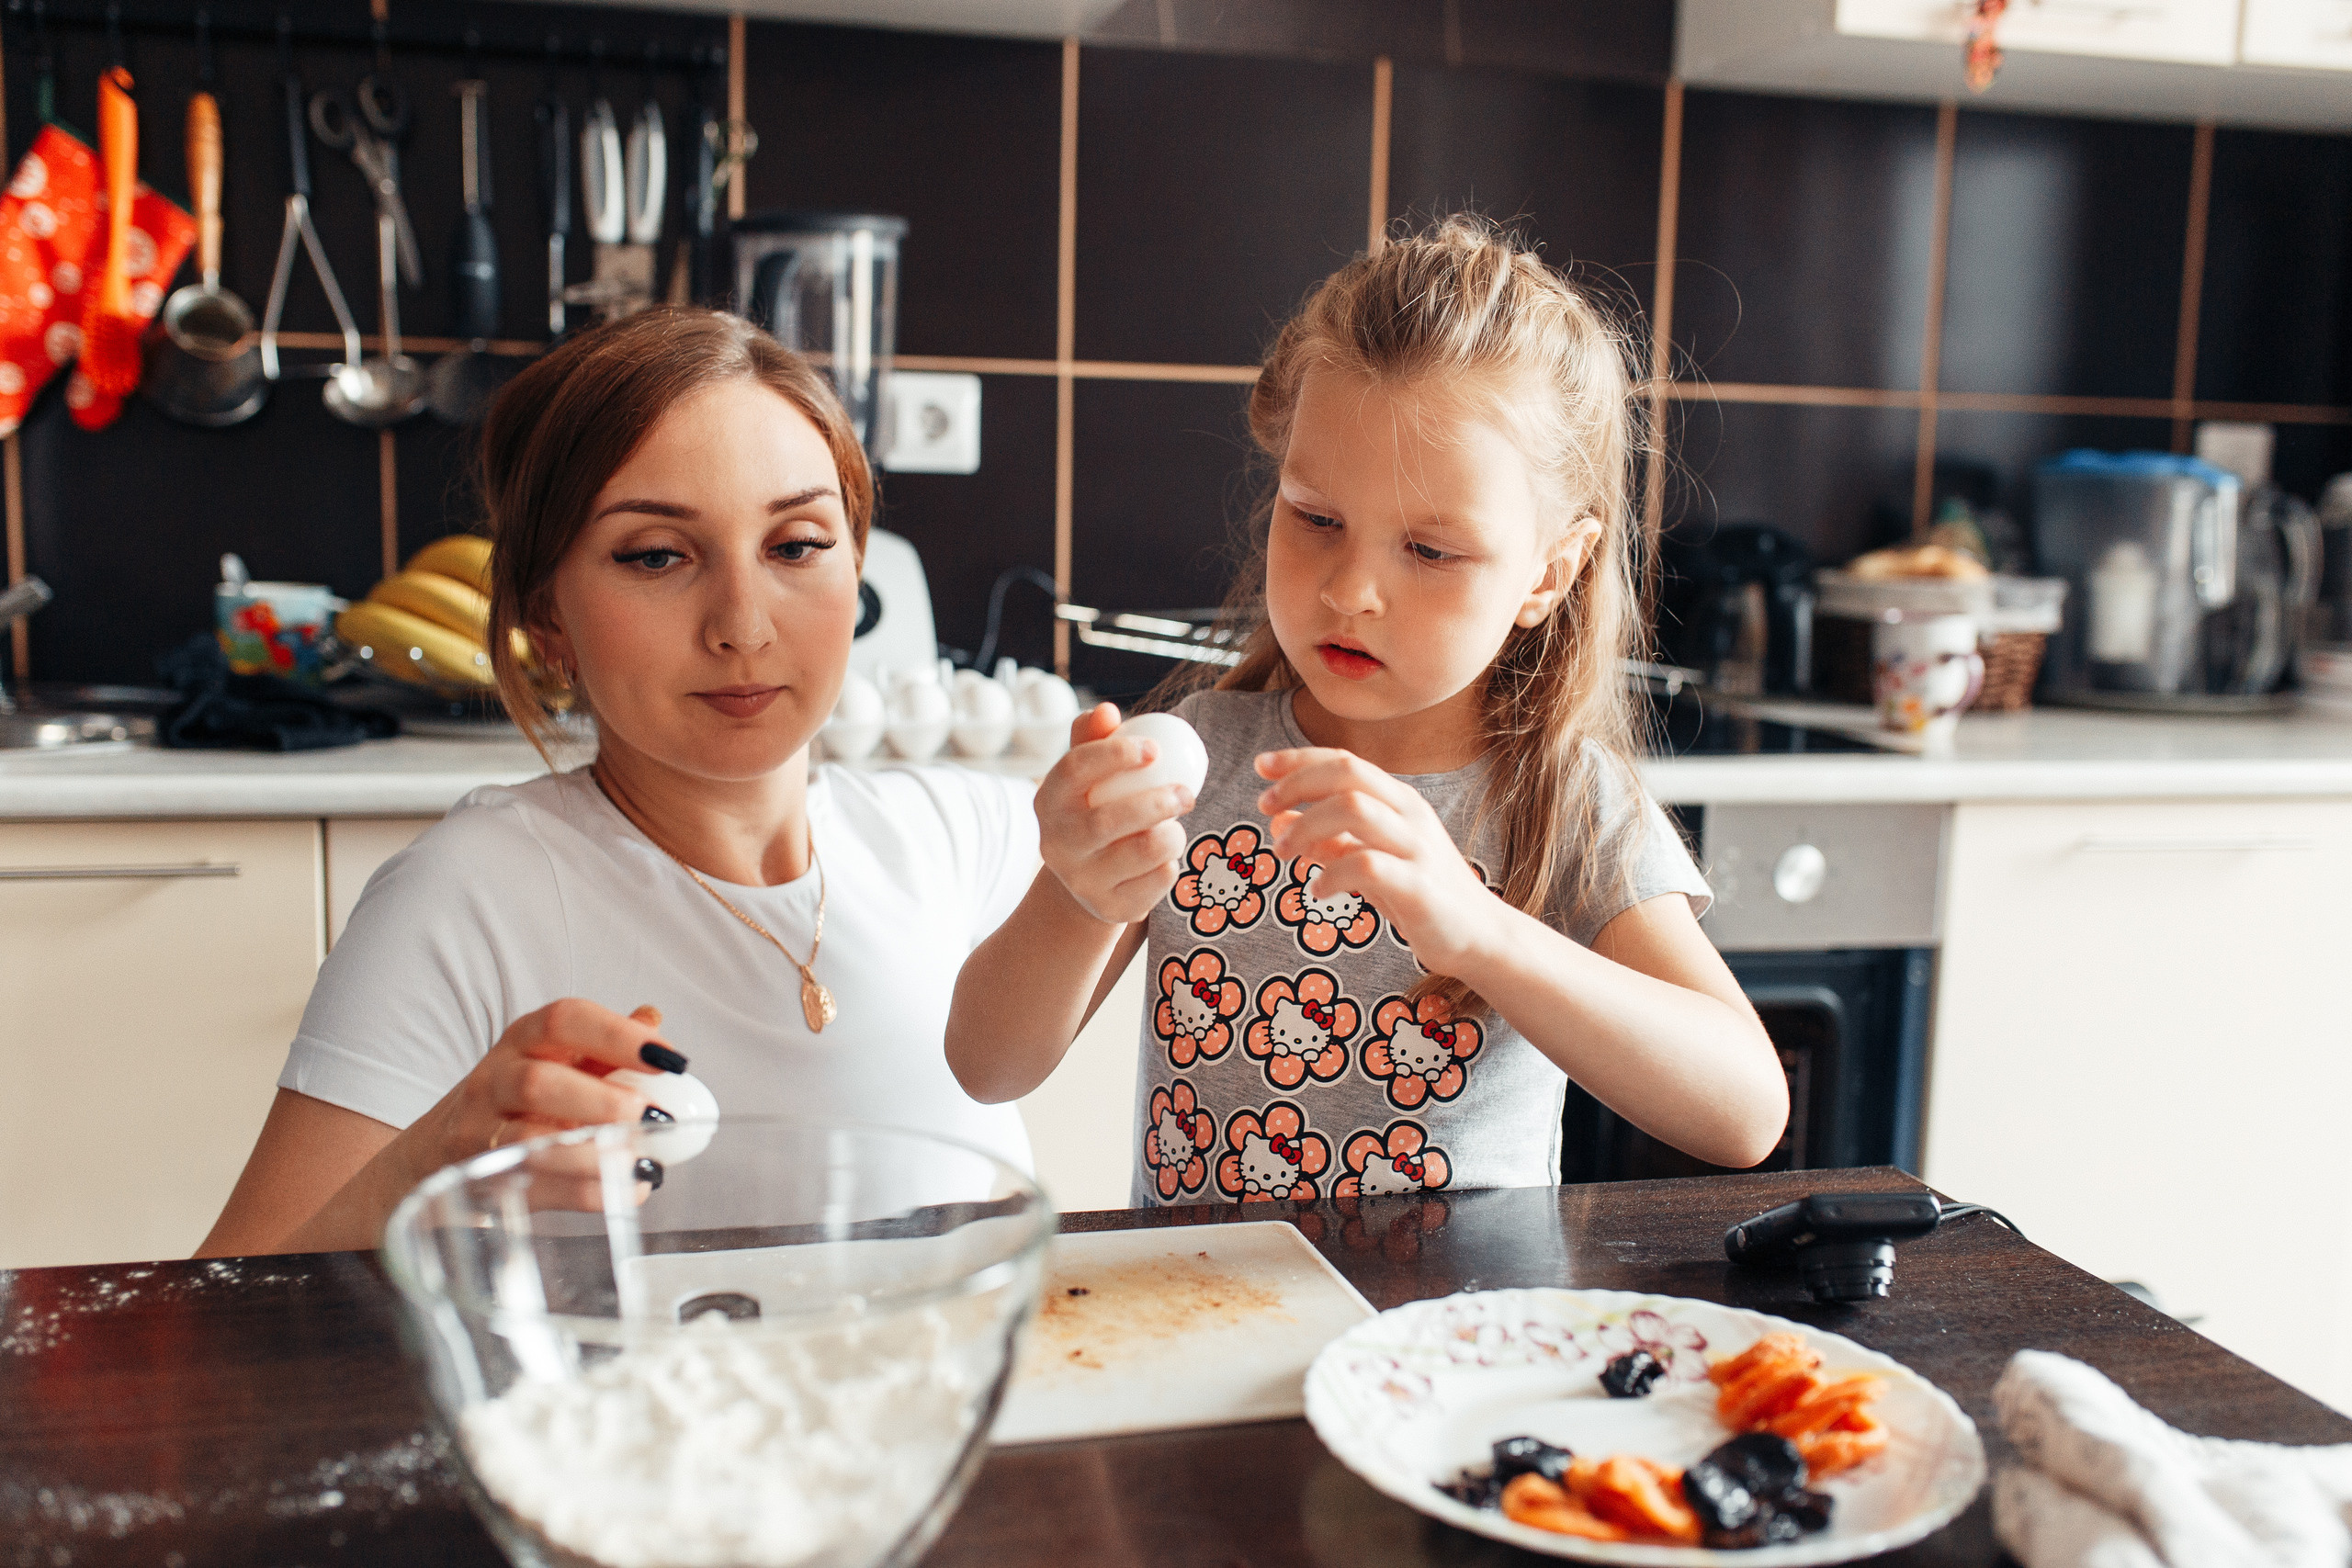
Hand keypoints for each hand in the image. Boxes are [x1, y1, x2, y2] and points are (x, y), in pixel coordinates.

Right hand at [402, 999, 682, 1182]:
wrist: (431, 1155)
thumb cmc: (513, 1101)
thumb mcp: (553, 1061)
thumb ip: (603, 1046)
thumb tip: (653, 1018)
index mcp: (523, 1040)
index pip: (565, 1020)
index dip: (619, 1036)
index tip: (670, 1060)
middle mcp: (494, 1080)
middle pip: (538, 1083)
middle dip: (601, 1101)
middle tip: (651, 1116)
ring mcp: (479, 1133)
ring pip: (528, 1141)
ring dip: (593, 1152)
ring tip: (641, 1161)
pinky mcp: (481, 1181)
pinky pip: (535, 1186)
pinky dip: (587, 1192)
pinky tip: (626, 1190)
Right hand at [1036, 703, 1195, 924]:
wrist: (1091, 882)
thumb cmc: (1096, 810)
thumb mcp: (1089, 777)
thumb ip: (1094, 739)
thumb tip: (1106, 710)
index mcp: (1048, 802)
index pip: (1074, 770)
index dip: (1114, 754)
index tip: (1154, 748)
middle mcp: (1056, 845)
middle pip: (1108, 820)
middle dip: (1157, 801)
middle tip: (1187, 792)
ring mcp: (1082, 881)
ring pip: (1142, 852)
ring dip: (1173, 834)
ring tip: (1176, 826)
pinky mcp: (1113, 908)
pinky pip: (1159, 881)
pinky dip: (1173, 863)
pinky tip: (1167, 857)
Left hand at [1256, 747, 1508, 976]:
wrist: (1480, 936)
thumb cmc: (1421, 894)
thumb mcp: (1370, 860)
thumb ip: (1330, 840)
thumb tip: (1279, 822)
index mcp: (1398, 801)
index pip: (1345, 761)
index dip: (1299, 759)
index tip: (1261, 766)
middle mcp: (1410, 815)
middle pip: (1348, 773)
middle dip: (1298, 782)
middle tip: (1264, 806)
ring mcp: (1417, 848)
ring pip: (1355, 809)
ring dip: (1307, 825)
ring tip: (1283, 852)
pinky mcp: (1419, 887)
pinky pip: (1367, 866)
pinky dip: (1332, 873)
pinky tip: (1317, 890)